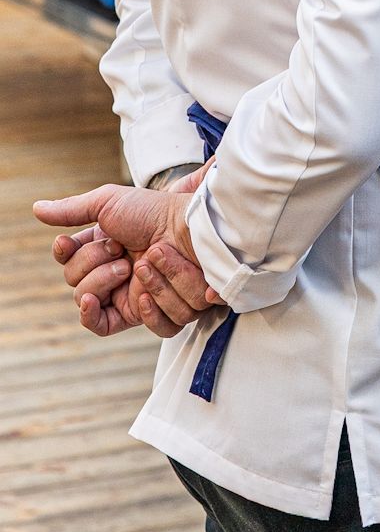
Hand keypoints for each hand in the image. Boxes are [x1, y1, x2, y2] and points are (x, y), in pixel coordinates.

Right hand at [37, 168, 218, 336]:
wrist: (189, 229)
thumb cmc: (153, 212)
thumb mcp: (109, 203)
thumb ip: (73, 209)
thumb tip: (36, 207)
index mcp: (100, 251)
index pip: (67, 264)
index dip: (67, 256)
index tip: (67, 244)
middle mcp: (110, 276)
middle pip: (76, 288)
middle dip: (95, 266)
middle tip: (121, 250)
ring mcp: (127, 296)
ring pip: (95, 309)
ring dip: (114, 282)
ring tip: (140, 262)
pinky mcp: (147, 314)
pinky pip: (121, 329)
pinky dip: (130, 311)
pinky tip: (141, 295)